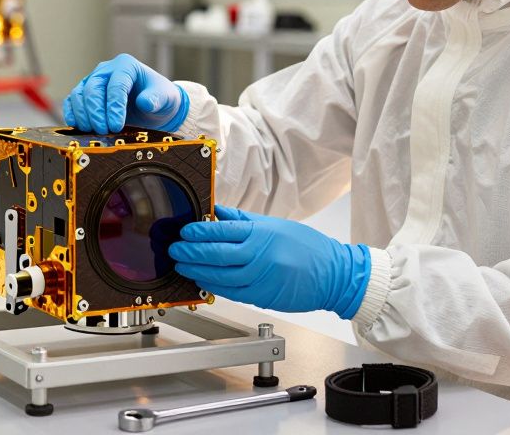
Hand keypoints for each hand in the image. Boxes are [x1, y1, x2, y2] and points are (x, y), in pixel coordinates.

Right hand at [63, 54, 188, 133]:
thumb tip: (145, 102)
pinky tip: (78, 126)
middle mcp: (106, 70)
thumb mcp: (165, 97)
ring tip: (92, 130)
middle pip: (93, 88)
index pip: (116, 84)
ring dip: (83, 114)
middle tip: (103, 130)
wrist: (154, 105)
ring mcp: (94, 81)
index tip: (116, 125)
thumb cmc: (159, 97)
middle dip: (96, 112)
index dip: (114, 106)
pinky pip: (73, 101)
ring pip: (79, 94)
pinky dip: (73, 113)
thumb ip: (156, 99)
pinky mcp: (85, 94)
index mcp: (126, 65)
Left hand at [168, 205, 371, 318]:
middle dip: (190, 252)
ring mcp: (260, 278)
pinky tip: (203, 281)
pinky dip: (213, 286)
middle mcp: (259, 255)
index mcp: (261, 233)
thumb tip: (217, 212)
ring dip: (196, 271)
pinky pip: (230, 292)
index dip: (198, 232)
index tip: (184, 231)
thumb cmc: (307, 247)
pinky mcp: (262, 297)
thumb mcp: (275, 225)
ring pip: (219, 276)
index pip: (221, 230)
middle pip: (215, 253)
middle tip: (175, 250)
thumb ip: (243, 220)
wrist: (334, 275)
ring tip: (182, 266)